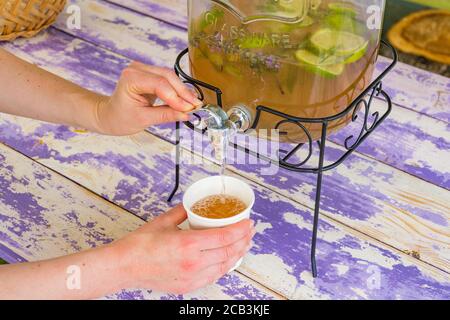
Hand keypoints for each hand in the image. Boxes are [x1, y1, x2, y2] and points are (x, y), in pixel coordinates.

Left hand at [94, 61, 201, 135]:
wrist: (110, 115)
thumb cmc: (120, 117)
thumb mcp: (143, 120)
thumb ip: (166, 115)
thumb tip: (186, 114)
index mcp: (130, 78)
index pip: (159, 84)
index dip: (176, 97)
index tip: (189, 108)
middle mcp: (137, 69)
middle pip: (167, 77)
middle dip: (183, 93)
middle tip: (196, 106)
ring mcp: (144, 69)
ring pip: (170, 77)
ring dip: (182, 91)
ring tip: (193, 104)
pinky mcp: (150, 74)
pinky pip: (168, 80)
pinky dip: (177, 90)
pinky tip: (186, 99)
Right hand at [114, 205, 255, 293]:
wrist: (124, 267)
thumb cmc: (140, 245)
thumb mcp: (164, 221)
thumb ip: (183, 211)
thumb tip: (194, 204)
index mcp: (188, 244)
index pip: (225, 237)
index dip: (241, 230)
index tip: (248, 223)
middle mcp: (193, 263)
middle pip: (229, 252)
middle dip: (244, 241)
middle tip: (249, 232)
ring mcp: (192, 277)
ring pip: (224, 266)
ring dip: (237, 254)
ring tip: (242, 244)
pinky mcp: (188, 286)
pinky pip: (213, 276)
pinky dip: (224, 267)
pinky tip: (227, 259)